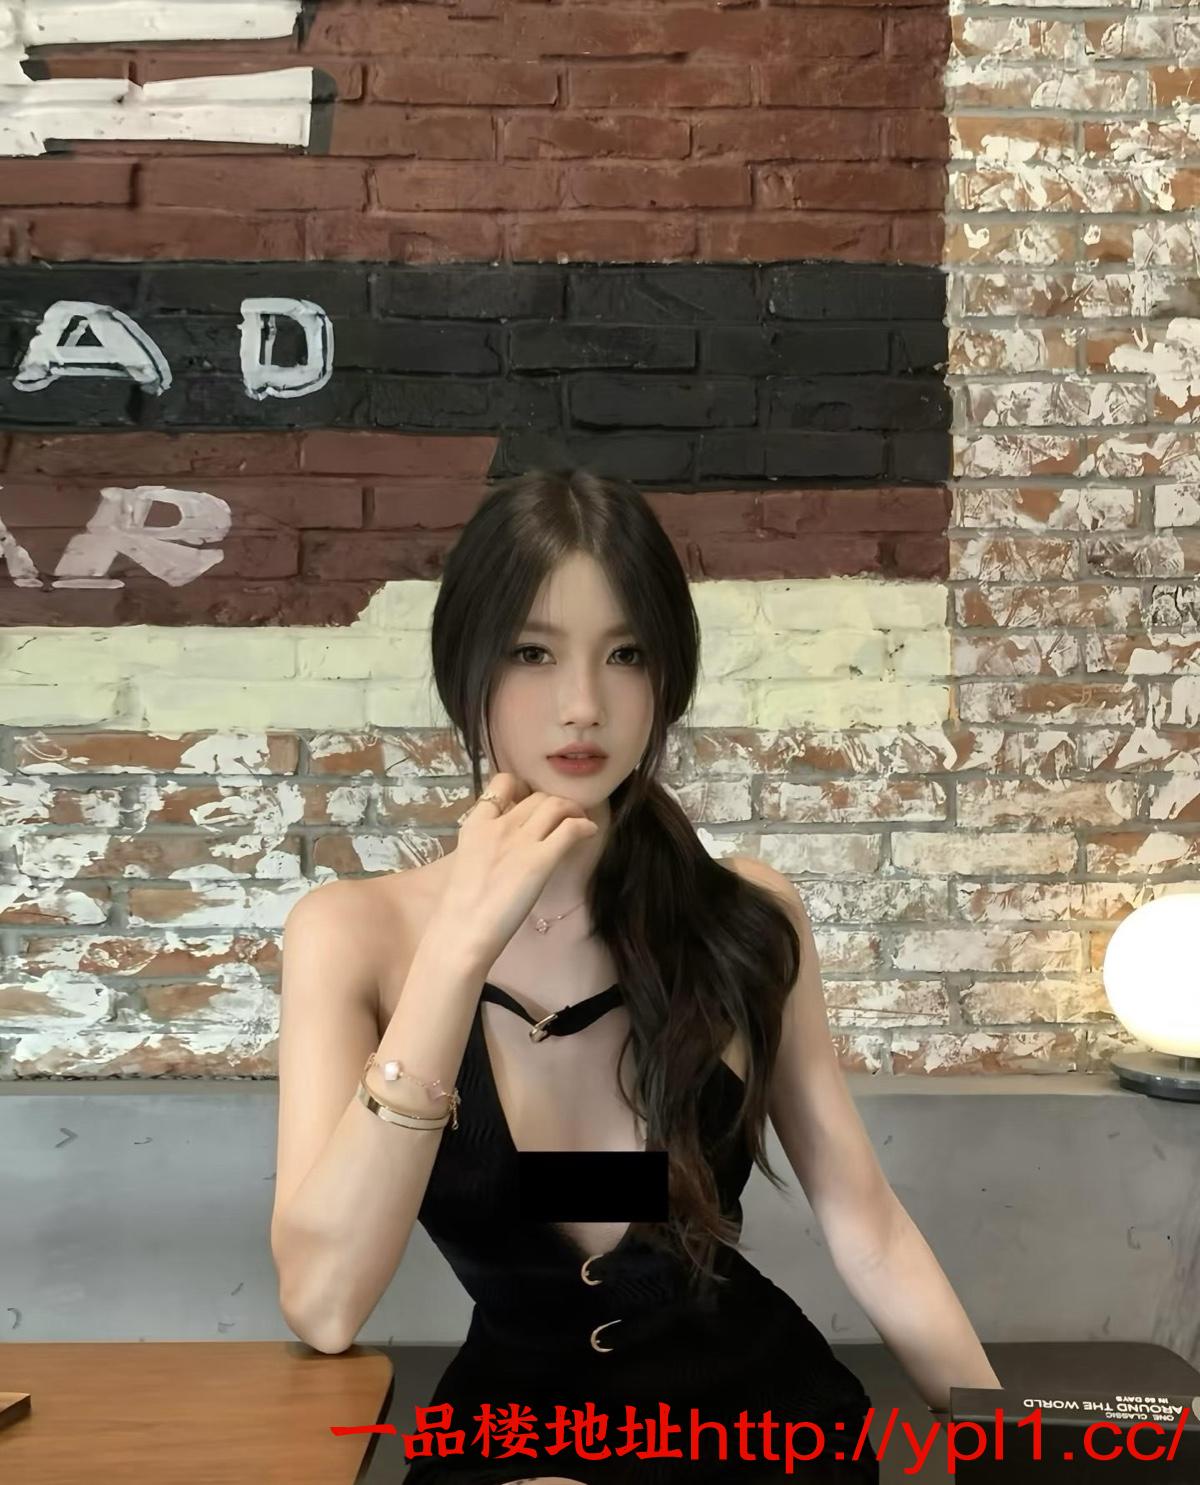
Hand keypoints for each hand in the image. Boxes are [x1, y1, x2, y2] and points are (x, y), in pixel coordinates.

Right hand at [431, 772, 599, 971]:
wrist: (462, 930)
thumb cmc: (459, 908)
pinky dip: (584, 826)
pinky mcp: (542, 859)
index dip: (522, 788)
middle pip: (537, 797)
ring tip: (580, 821)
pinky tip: (590, 833)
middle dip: (555, 802)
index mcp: (476, 825)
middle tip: (564, 817)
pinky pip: (571, 829)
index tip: (532, 802)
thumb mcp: (466, 863)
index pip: (501, 784)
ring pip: (556, 805)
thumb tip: (504, 850)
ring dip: (573, 810)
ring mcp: (522, 841)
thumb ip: (486, 847)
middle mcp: (500, 825)